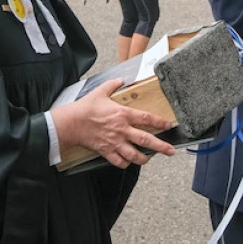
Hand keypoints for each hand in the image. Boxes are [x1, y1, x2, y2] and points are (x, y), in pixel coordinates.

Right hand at [51, 78, 176, 168]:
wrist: (71, 123)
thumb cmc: (85, 108)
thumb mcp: (101, 91)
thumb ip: (113, 84)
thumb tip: (121, 80)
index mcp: (123, 114)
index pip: (146, 118)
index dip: (159, 122)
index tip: (168, 125)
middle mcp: (122, 130)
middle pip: (146, 140)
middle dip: (161, 146)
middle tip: (171, 150)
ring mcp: (115, 142)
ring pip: (134, 155)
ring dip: (144, 159)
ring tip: (149, 159)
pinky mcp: (106, 151)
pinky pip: (119, 162)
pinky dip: (125, 163)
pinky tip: (128, 162)